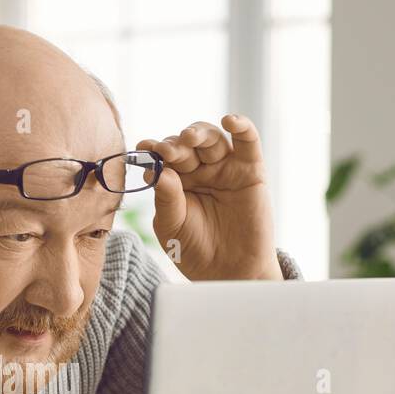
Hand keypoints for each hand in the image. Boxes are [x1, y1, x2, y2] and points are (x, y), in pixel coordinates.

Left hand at [136, 114, 281, 281]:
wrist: (228, 272)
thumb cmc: (195, 250)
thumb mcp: (171, 226)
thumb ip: (166, 199)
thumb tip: (160, 171)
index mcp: (175, 180)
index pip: (163, 157)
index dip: (154, 149)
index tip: (143, 147)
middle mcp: (199, 170)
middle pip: (186, 145)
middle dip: (175, 144)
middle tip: (165, 150)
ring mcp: (225, 167)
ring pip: (212, 139)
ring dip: (199, 133)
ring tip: (188, 138)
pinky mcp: (250, 170)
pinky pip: (248, 142)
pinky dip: (242, 126)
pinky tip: (230, 121)